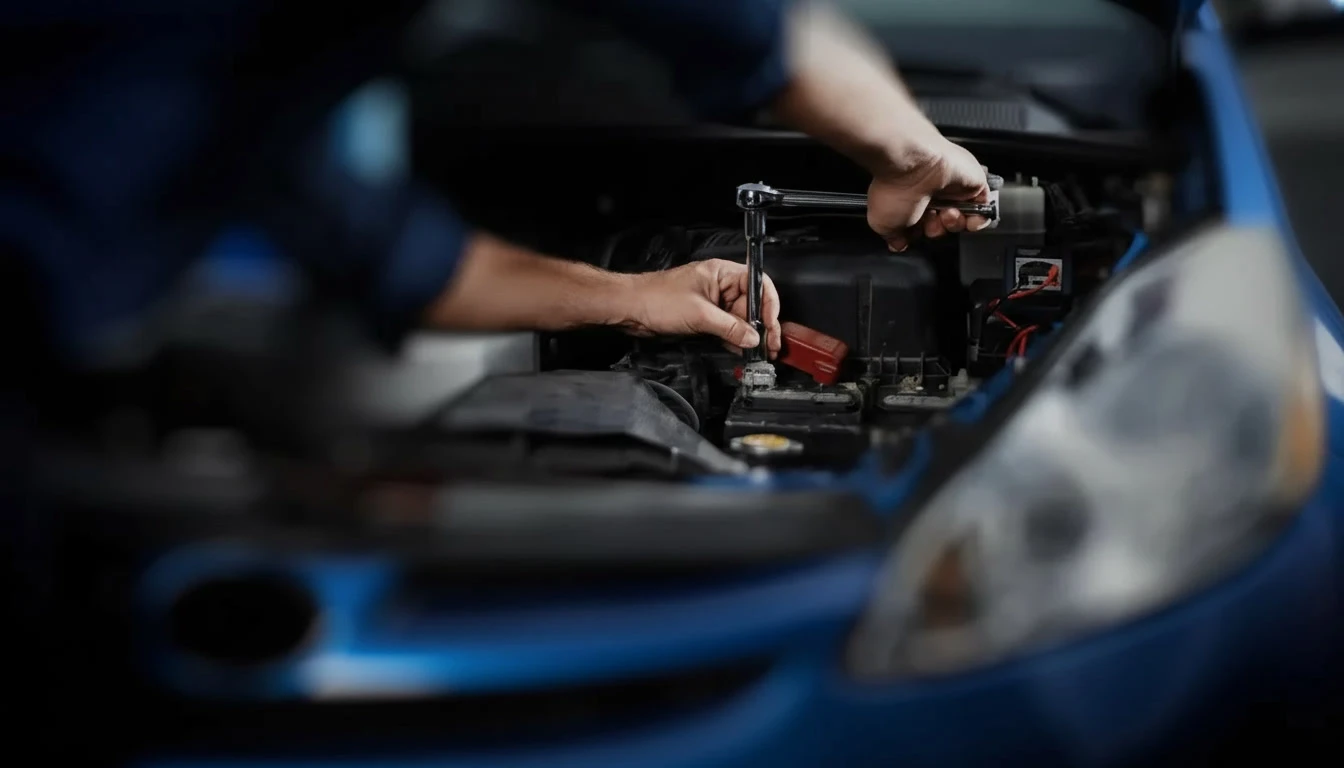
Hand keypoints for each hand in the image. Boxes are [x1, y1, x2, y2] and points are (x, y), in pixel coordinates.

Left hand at [624, 259, 782, 357]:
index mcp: (723, 273)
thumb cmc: (658, 299)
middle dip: (763, 326)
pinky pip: (727, 328)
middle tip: (770, 346)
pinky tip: (743, 352)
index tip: (772, 324)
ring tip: (761, 354)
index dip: (769, 303)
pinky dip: (735, 340)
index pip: (758, 283)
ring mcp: (713, 303)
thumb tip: (753, 338)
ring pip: (741, 319)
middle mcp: (721, 286)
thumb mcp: (700, 314)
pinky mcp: (705, 318)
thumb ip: (730, 327)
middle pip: (753, 304)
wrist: (631, 309)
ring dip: (750, 336)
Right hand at [867, 139, 991, 251]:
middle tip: (930, 222)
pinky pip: (983, 208)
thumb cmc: (894, 188)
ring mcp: (954, 187)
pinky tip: (967, 220)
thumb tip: (898, 245)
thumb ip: (894, 238)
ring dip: (954, 224)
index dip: (921, 234)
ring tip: (946, 214)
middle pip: (943, 223)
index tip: (917, 232)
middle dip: (937, 230)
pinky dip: (978, 220)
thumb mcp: (884, 224)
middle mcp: (932, 192)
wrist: (912, 162)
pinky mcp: (974, 182)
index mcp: (911, 199)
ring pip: (962, 218)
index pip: (922, 226)